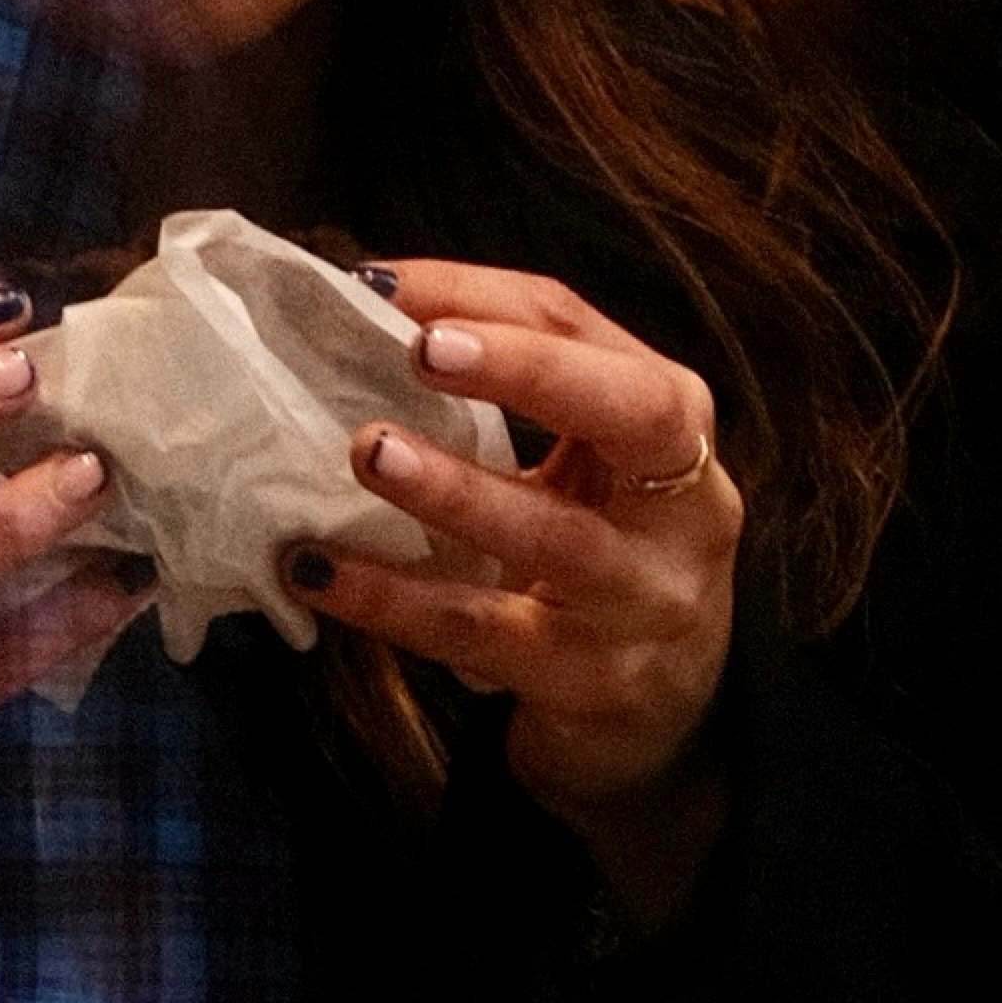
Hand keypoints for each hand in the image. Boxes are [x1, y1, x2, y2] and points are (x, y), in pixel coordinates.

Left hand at [295, 263, 738, 933]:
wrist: (660, 718)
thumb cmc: (602, 556)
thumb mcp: (587, 467)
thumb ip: (514, 393)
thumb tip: (371, 310)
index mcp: (674, 428)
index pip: (587, 334)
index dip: (485, 301)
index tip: (381, 284)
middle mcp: (682, 507)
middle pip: (634, 413)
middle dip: (528, 368)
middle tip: (421, 346)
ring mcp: (641, 601)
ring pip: (556, 536)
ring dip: (455, 489)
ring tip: (368, 452)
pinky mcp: (589, 681)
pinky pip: (482, 633)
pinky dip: (394, 599)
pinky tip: (319, 568)